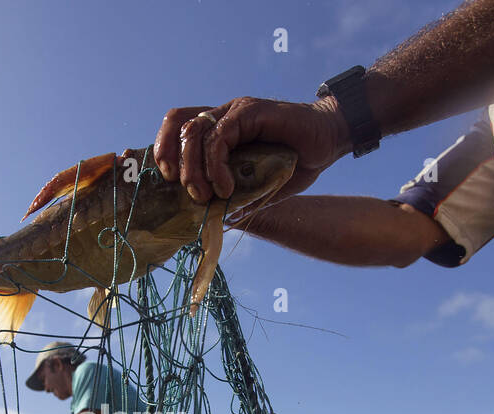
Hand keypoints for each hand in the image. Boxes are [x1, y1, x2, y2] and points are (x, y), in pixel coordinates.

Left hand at [153, 97, 348, 204]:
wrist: (330, 141)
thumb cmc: (298, 161)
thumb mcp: (262, 185)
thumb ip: (241, 198)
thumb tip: (222, 221)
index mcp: (220, 129)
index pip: (177, 128)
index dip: (164, 150)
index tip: (168, 182)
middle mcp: (223, 116)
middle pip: (178, 124)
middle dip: (172, 161)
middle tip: (188, 193)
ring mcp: (235, 112)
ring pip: (193, 132)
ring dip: (193, 169)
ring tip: (207, 196)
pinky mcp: (249, 112)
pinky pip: (219, 138)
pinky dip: (216, 166)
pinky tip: (227, 187)